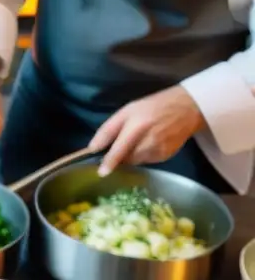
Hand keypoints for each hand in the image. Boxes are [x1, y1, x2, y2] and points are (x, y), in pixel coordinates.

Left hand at [89, 86, 204, 176]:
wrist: (187, 107)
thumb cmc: (152, 106)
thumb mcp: (126, 111)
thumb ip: (108, 130)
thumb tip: (92, 148)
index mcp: (137, 126)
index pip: (119, 149)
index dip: (109, 162)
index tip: (101, 173)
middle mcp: (149, 141)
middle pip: (126, 159)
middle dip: (119, 156)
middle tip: (123, 142)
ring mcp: (160, 150)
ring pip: (136, 161)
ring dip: (131, 155)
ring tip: (138, 139)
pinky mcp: (166, 156)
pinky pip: (146, 161)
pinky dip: (142, 155)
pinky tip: (149, 142)